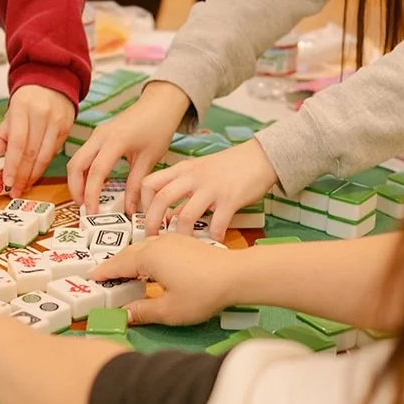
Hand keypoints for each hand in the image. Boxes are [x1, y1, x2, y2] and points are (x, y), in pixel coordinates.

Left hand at [0, 85, 74, 192]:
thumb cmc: (26, 101)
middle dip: (23, 175)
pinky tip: (35, 174)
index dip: (13, 165)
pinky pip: (54, 153)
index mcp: (22, 108)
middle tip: (15, 191)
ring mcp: (57, 121)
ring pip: (45, 156)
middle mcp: (42, 114)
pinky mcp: (67, 128)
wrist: (52, 82)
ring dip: (34, 175)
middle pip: (32, 152)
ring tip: (24, 187)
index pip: (18, 142)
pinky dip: (43, 166)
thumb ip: (0, 137)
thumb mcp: (8, 115)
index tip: (8, 182)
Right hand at [67, 81, 189, 214]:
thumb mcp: (149, 159)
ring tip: (87, 200)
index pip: (95, 172)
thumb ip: (136, 185)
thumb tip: (130, 210)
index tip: (93, 213)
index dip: (91, 195)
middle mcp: (100, 136)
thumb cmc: (158, 128)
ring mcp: (97, 134)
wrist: (159, 104)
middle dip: (76, 189)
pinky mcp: (98, 135)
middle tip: (84, 208)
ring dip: (77, 181)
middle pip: (76, 165)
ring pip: (77, 160)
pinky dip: (83, 171)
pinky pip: (83, 155)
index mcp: (115, 141)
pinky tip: (92, 184)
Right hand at [90, 235, 237, 325]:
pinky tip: (150, 268)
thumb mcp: (169, 310)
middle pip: (128, 253)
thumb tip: (124, 315)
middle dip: (114, 265)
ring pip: (143, 248)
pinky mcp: (184, 242)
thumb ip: (143, 312)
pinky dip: (145, 256)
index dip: (103, 273)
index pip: (118, 265)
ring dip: (130, 259)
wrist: (236, 274)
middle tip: (103, 278)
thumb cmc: (202, 293)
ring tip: (123, 273)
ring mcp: (172, 240)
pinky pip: (155, 246)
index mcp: (148, 257)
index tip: (90, 279)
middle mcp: (157, 243)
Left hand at [141, 139, 276, 240]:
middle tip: (152, 239)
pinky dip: (213, 237)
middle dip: (151, 222)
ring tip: (181, 247)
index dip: (143, 203)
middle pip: (162, 198)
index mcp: (183, 170)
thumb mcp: (200, 172)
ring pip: (185, 215)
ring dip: (180, 235)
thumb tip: (168, 217)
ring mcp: (211, 188)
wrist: (260, 157)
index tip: (145, 218)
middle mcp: (193, 177)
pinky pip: (217, 224)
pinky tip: (213, 243)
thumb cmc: (230, 166)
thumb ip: (184, 193)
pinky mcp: (230, 199)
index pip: (150, 182)